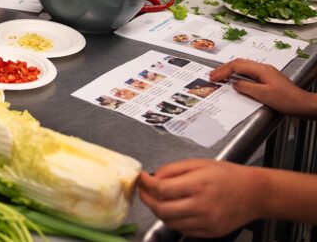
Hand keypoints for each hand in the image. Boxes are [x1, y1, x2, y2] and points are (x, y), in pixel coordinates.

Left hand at [138, 160, 259, 237]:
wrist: (254, 193)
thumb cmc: (228, 175)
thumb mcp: (198, 163)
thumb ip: (173, 169)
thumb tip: (154, 177)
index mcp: (198, 185)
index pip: (161, 189)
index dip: (145, 184)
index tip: (141, 178)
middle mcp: (201, 206)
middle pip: (161, 209)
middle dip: (146, 199)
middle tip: (143, 191)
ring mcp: (206, 222)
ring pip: (169, 222)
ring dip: (158, 211)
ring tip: (158, 199)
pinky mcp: (210, 232)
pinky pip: (182, 230)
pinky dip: (173, 220)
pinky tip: (174, 210)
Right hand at [210, 59, 316, 117]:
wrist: (303, 104)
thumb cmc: (286, 100)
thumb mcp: (263, 95)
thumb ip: (246, 88)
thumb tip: (234, 84)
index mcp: (261, 70)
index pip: (236, 66)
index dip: (223, 71)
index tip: (213, 77)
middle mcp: (263, 68)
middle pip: (239, 63)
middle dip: (224, 68)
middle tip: (213, 75)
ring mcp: (267, 72)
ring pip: (244, 66)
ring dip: (231, 70)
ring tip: (221, 76)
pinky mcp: (269, 78)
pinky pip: (249, 72)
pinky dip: (239, 74)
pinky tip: (236, 80)